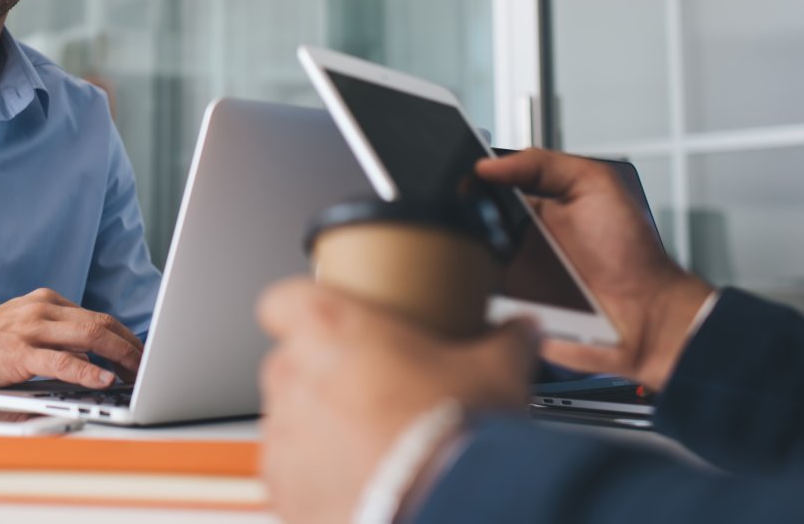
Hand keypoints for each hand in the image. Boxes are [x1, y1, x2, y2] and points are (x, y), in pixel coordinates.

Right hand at [0, 288, 142, 399]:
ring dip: (121, 356)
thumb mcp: (22, 334)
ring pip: (89, 336)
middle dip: (131, 346)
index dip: (125, 336)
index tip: (142, 354)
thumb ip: (55, 340)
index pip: (97, 316)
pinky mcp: (17, 353)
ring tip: (139, 373)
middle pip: (101, 323)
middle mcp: (40, 308)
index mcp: (45, 302)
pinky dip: (88, 371)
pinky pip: (62, 362)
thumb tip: (92, 359)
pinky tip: (105, 380)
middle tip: (151, 366)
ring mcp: (29, 328)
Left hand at [257, 278, 535, 523]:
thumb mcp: (493, 371)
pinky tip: (361, 483)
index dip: (301, 310)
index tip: (327, 322)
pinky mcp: (283, 490)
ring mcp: (283, 436)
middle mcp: (293, 376)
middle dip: (322, 375)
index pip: (281, 300)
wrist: (441, 510)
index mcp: (328, 328)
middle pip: (289, 362)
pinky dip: (316, 477)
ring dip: (319, 427)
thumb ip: (505, 342)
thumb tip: (522, 330)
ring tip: (372, 445)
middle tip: (372, 390)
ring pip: (289, 419)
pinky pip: (291, 473)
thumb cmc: (452, 434)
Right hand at [476, 148, 713, 390]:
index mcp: (526, 212)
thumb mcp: (594, 185)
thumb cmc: (631, 254)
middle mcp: (511, 246)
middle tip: (477, 224)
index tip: (460, 184)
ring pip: (462, 269)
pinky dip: (474, 300)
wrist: (649, 315)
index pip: (478, 194)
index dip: (464, 187)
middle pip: (461, 231)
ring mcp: (506, 283)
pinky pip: (476, 307)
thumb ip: (544, 164)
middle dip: (457, 225)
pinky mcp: (508, 317)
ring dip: (463, 263)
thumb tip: (489, 165)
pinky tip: (485, 291)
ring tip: (483, 258)